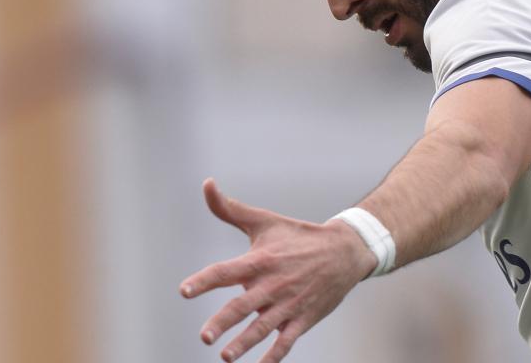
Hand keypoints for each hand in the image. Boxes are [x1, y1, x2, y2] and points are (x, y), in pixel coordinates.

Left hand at [180, 178, 376, 361]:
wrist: (345, 251)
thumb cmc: (298, 236)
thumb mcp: (265, 221)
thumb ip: (231, 209)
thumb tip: (207, 184)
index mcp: (261, 260)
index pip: (226, 271)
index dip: (205, 280)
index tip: (184, 290)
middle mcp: (274, 283)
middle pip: (243, 305)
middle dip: (223, 321)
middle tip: (205, 336)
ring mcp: (290, 303)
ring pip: (263, 327)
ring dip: (244, 343)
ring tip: (226, 357)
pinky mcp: (303, 318)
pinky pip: (287, 341)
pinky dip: (275, 356)